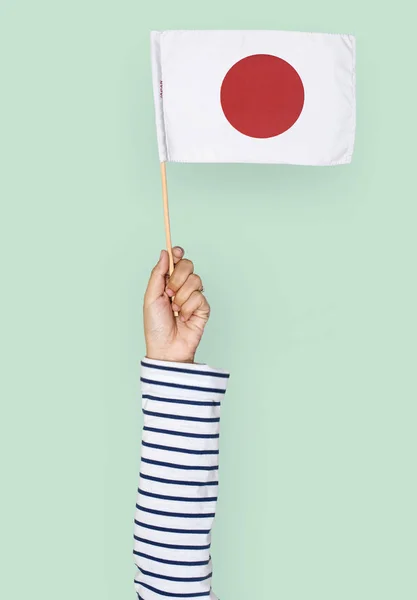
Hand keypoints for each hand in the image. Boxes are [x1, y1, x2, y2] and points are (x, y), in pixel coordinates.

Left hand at [144, 247, 209, 362]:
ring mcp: (193, 297)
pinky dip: (188, 308)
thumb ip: (158, 274)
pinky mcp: (203, 308)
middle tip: (169, 292)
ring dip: (181, 296)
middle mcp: (182, 287)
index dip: (178, 253)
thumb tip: (165, 253)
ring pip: (195, 280)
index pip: (177, 261)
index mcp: (167, 282)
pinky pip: (199, 297)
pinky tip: (183, 318)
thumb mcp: (151, 297)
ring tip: (175, 310)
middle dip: (177, 277)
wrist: (166, 348)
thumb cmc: (155, 326)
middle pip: (188, 265)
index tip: (176, 251)